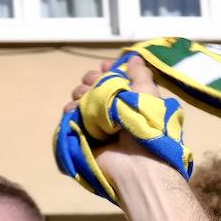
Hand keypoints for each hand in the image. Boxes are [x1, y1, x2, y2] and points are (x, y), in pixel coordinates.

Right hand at [63, 56, 172, 189]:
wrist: (137, 162)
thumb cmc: (148, 125)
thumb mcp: (149, 94)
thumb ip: (140, 75)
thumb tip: (134, 58)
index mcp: (132, 100)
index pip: (116, 79)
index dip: (109, 70)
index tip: (105, 66)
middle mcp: (115, 110)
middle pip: (95, 86)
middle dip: (93, 79)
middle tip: (94, 82)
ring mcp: (99, 123)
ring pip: (81, 98)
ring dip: (81, 92)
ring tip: (84, 97)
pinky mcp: (84, 133)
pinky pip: (71, 115)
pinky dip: (70, 109)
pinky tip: (74, 110)